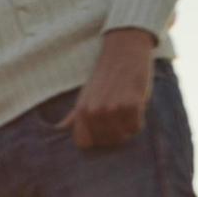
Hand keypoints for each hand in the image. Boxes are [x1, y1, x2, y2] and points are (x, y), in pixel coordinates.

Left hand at [61, 28, 156, 148]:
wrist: (124, 53)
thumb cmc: (105, 77)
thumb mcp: (85, 95)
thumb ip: (74, 115)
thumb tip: (59, 128)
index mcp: (81, 111)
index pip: (84, 144)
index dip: (95, 140)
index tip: (102, 130)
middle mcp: (94, 112)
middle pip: (106, 142)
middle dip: (114, 134)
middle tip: (118, 116)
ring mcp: (112, 109)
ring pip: (122, 137)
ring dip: (127, 128)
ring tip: (126, 111)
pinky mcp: (131, 105)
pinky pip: (136, 128)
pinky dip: (138, 122)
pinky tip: (135, 107)